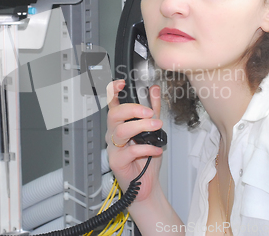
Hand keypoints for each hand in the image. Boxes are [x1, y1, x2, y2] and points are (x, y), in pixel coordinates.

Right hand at [105, 79, 163, 202]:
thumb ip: (153, 109)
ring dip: (141, 126)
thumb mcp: (153, 130)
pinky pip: (130, 150)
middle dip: (133, 109)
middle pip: (114, 114)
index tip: (121, 83)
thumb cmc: (146, 159)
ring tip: (156, 127)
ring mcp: (113, 147)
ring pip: (121, 130)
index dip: (113, 91)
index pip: (112, 104)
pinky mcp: (117, 161)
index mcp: (120, 124)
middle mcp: (114, 134)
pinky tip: (156, 148)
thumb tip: (154, 90)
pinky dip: (147, 147)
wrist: (146, 185)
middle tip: (150, 113)